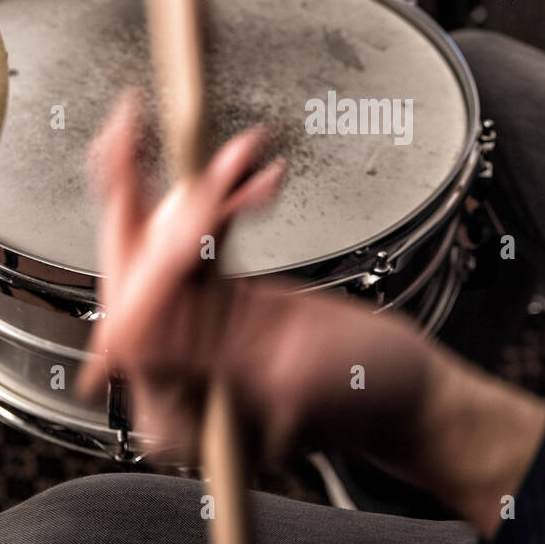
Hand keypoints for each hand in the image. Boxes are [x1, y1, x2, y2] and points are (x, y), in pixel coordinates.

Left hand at [78, 94, 544, 535]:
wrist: (413, 391)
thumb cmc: (373, 401)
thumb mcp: (297, 378)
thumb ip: (213, 354)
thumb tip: (134, 329)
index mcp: (177, 412)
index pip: (136, 326)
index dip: (157, 262)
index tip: (197, 209)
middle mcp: (172, 374)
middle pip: (134, 275)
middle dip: (151, 202)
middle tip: (131, 130)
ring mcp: (191, 334)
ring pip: (164, 244)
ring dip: (201, 187)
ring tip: (239, 152)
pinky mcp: (217, 302)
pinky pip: (199, 239)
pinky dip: (223, 200)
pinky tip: (247, 174)